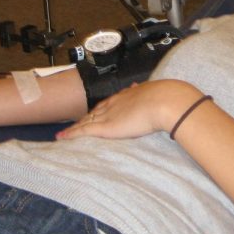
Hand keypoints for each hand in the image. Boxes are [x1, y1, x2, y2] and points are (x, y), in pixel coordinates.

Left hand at [58, 80, 201, 140]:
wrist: (167, 101)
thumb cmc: (170, 99)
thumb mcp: (165, 96)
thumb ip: (163, 100)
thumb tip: (171, 99)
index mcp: (130, 95)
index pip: (112, 102)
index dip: (103, 107)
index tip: (98, 110)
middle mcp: (116, 102)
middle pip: (96, 110)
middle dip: (86, 115)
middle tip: (77, 121)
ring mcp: (109, 114)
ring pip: (86, 120)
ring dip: (76, 126)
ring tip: (65, 132)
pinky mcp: (105, 127)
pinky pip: (83, 131)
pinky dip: (71, 134)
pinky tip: (61, 138)